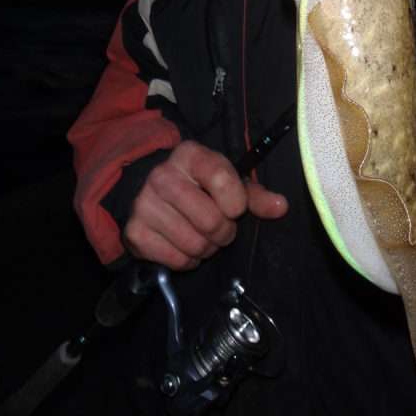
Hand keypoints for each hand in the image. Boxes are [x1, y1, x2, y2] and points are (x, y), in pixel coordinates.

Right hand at [123, 140, 287, 269]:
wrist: (150, 192)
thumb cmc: (198, 186)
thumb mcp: (226, 181)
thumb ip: (254, 195)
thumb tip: (281, 206)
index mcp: (190, 155)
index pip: (222, 180)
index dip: (236, 202)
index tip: (234, 206)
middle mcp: (163, 176)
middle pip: (211, 220)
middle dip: (224, 232)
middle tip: (219, 227)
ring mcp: (144, 204)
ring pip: (195, 244)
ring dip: (207, 248)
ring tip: (202, 236)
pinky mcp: (134, 232)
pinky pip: (177, 261)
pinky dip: (188, 260)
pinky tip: (184, 245)